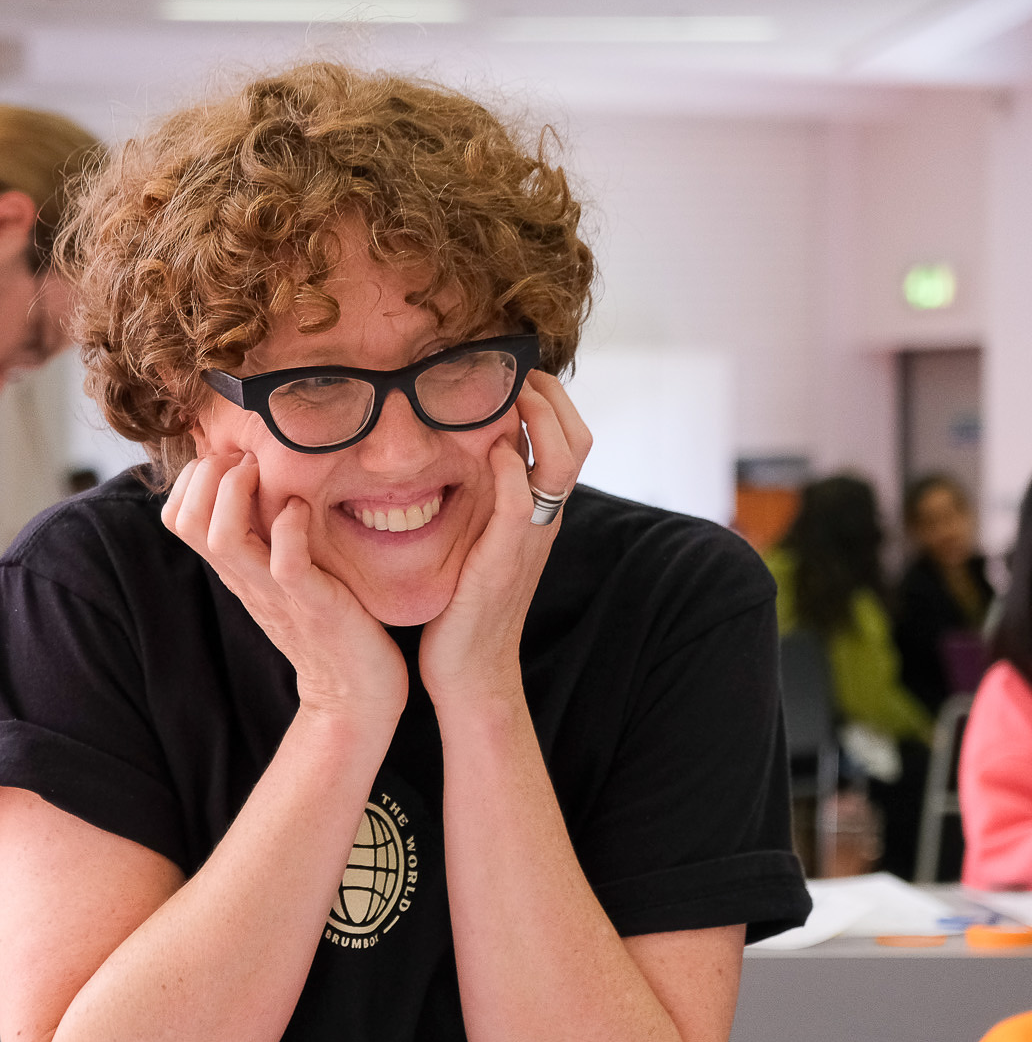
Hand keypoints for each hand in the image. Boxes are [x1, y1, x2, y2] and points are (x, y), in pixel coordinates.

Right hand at [162, 449, 407, 726]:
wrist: (353, 690)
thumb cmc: (325, 618)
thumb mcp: (281, 568)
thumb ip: (265, 531)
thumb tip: (259, 477)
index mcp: (234, 567)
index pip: (176, 516)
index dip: (192, 477)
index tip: (231, 459)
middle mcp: (244, 577)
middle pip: (186, 521)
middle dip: (210, 475)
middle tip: (247, 460)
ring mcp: (274, 592)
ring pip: (222, 538)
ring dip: (239, 493)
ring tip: (267, 476)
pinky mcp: (313, 604)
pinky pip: (286, 562)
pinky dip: (291, 527)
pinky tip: (304, 511)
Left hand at [419, 371, 593, 710]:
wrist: (469, 674)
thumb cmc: (464, 608)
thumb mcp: (480, 542)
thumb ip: (484, 501)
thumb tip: (466, 453)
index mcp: (539, 513)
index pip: (568, 438)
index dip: (551, 398)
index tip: (517, 368)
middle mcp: (545, 521)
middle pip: (576, 439)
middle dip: (551, 396)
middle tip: (518, 367)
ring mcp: (530, 541)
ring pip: (560, 463)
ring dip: (540, 419)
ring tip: (514, 391)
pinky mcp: (504, 563)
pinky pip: (522, 507)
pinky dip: (513, 472)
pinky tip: (495, 448)